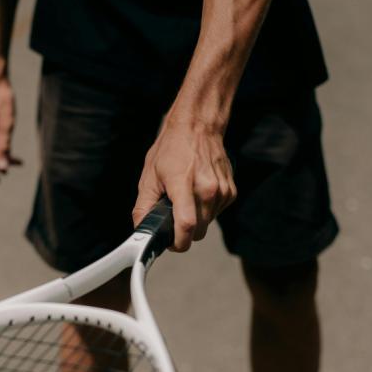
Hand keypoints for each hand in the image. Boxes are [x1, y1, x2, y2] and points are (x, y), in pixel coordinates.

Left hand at [132, 112, 236, 251]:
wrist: (198, 127)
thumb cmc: (172, 149)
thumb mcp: (149, 176)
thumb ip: (143, 206)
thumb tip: (140, 229)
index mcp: (183, 185)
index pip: (186, 226)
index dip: (177, 242)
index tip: (170, 243)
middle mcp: (207, 190)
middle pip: (197, 232)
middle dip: (183, 232)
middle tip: (172, 219)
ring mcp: (222, 191)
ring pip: (207, 225)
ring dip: (195, 220)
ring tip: (185, 199)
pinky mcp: (230, 192)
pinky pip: (216, 214)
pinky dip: (205, 211)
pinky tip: (198, 193)